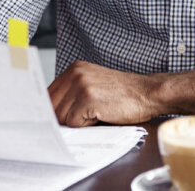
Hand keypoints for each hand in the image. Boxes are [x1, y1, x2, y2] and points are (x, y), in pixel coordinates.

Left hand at [47, 61, 162, 126]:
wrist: (146, 93)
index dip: (53, 109)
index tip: (56, 117)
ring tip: (96, 112)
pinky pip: (74, 123)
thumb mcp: (93, 84)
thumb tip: (50, 113)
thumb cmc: (122, 93)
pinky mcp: (88, 98)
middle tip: (85, 116)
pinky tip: (101, 115)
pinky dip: (86, 125)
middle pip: (52, 107)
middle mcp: (75, 73)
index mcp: (74, 68)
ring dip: (77, 121)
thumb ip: (71, 93)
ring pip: (61, 116)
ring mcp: (81, 85)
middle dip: (65, 117)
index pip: (48, 94)